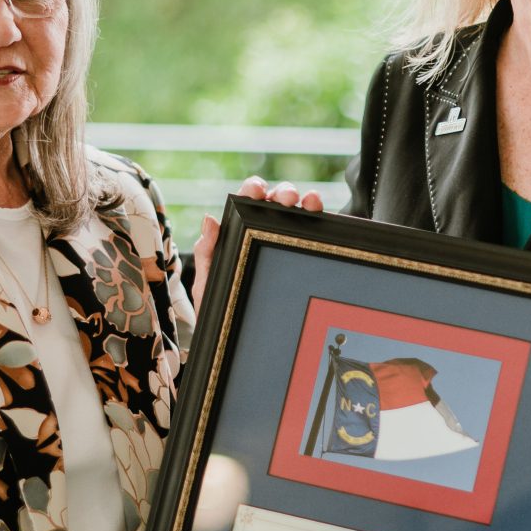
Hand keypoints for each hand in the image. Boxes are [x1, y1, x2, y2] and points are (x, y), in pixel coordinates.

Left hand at [193, 175, 324, 305]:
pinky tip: (323, 215)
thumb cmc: (222, 310)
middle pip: (278, 202)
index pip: (247, 202)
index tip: (257, 190)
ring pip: (300, 213)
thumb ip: (207, 252)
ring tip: (310, 202)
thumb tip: (210, 219)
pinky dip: (322, 219)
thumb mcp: (209, 283)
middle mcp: (265, 233)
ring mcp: (287, 243)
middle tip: (287, 198)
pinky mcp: (306, 255)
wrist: (242, 340)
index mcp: (240, 232)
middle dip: (283, 192)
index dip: (253, 189)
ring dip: (306, 200)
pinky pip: (316, 234)